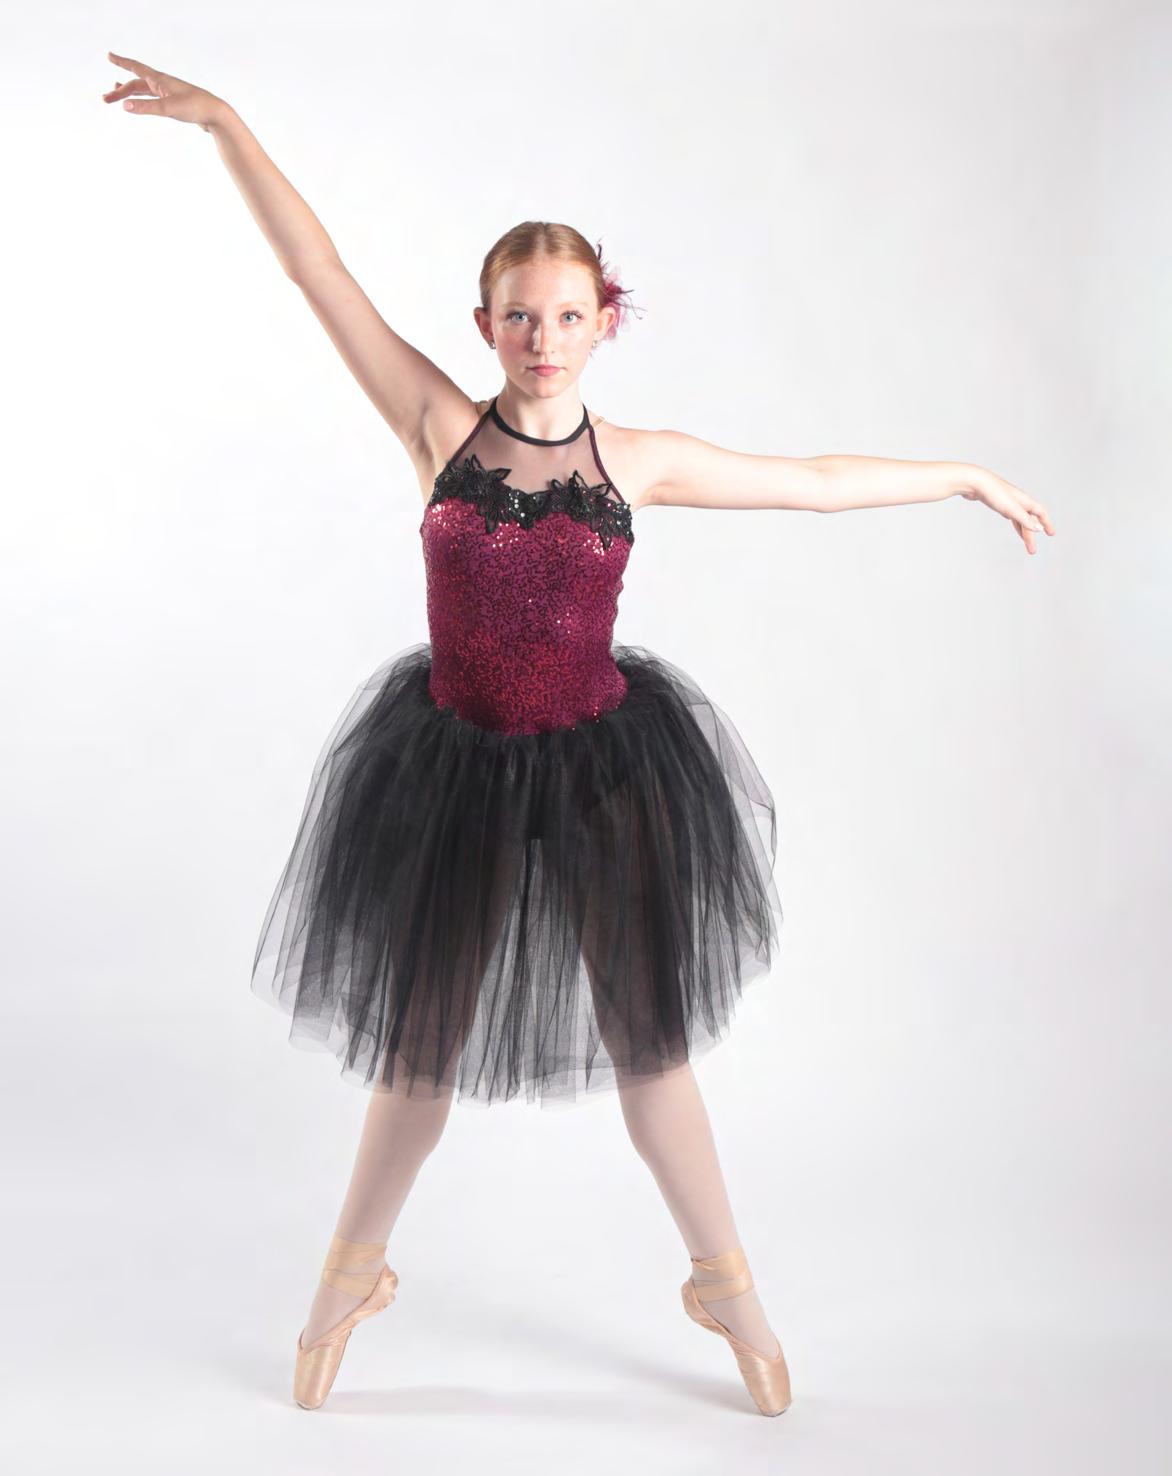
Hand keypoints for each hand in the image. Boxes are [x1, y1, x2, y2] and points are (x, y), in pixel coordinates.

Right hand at [101, 51, 226, 131]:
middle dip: (120, 91)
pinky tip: (140, 104)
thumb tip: (124, 106)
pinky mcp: (175, 103)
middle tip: (105, 100)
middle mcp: (163, 83)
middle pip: (136, 84)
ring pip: (144, 91)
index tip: (109, 55)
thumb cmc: (195, 108)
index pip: (136, 68)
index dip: (122, 62)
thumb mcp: (168, 108)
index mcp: (160, 80)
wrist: (216, 115)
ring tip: (116, 98)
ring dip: (129, 94)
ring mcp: (169, 93)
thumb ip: (146, 107)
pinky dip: (142, 100)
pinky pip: (153, 99)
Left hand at [959, 468, 1055, 555]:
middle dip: (1031, 536)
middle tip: (1032, 550)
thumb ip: (1025, 519)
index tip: (1051, 534)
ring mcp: (1008, 502)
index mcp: (1024, 500)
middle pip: (1029, 520)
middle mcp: (1019, 500)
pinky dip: (1015, 522)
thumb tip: (1039, 529)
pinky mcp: (998, 503)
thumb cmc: (994, 493)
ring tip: (1025, 543)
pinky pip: (1010, 515)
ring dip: (1023, 531)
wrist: (975, 483)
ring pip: (1019, 519)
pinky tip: (1014, 525)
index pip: (1040, 512)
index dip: (1047, 523)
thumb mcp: (1011, 509)